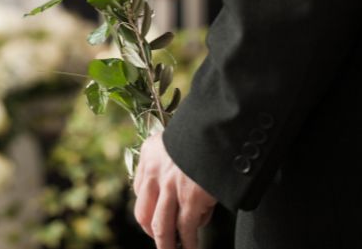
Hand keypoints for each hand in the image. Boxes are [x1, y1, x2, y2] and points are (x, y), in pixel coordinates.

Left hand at [133, 133, 216, 248]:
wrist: (219, 125)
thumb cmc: (205, 132)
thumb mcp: (179, 139)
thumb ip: (174, 160)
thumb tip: (183, 192)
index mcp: (150, 154)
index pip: (141, 190)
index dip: (149, 208)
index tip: (157, 216)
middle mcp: (155, 171)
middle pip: (144, 213)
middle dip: (151, 232)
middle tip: (162, 242)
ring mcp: (171, 186)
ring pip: (161, 226)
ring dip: (166, 245)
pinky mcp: (191, 197)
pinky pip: (185, 227)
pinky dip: (188, 242)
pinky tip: (191, 248)